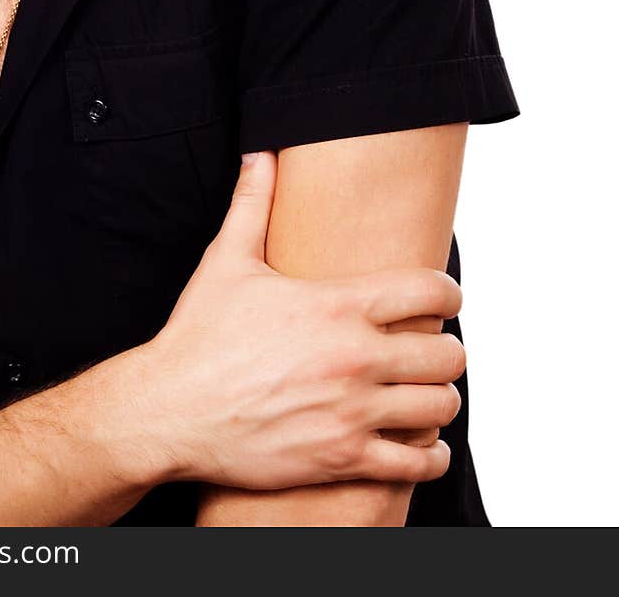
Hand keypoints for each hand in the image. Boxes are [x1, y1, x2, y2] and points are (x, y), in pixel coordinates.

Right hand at [137, 150, 464, 490]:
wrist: (168, 411)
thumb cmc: (198, 336)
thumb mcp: (226, 260)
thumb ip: (253, 202)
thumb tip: (261, 154)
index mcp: (336, 305)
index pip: (430, 290)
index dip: (449, 293)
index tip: (445, 299)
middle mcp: (353, 357)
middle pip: (446, 354)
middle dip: (447, 350)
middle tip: (434, 351)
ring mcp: (350, 412)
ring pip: (439, 407)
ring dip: (440, 400)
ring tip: (427, 394)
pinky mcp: (342, 459)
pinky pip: (415, 464)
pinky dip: (428, 457)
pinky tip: (420, 446)